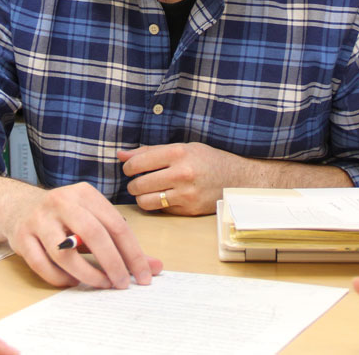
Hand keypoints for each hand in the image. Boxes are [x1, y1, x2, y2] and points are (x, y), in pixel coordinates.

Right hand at [2, 181, 162, 289]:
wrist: (18, 205)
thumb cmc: (64, 216)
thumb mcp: (93, 219)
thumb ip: (123, 243)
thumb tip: (155, 266)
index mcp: (85, 194)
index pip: (117, 225)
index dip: (133, 253)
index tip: (143, 275)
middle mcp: (62, 202)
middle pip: (93, 235)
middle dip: (113, 264)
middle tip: (122, 284)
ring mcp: (39, 219)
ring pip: (65, 253)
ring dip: (87, 274)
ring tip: (100, 284)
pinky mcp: (22, 236)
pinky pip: (43, 265)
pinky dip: (60, 278)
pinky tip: (73, 281)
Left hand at [119, 143, 247, 214]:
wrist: (237, 179)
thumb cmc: (207, 160)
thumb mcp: (182, 148)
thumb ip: (150, 152)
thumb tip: (121, 155)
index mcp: (178, 153)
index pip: (138, 163)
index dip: (128, 167)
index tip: (130, 169)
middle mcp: (182, 174)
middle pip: (139, 184)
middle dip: (133, 184)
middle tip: (137, 182)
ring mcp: (186, 194)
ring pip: (145, 201)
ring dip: (141, 197)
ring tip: (147, 191)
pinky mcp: (189, 210)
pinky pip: (160, 210)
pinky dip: (157, 205)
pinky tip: (163, 197)